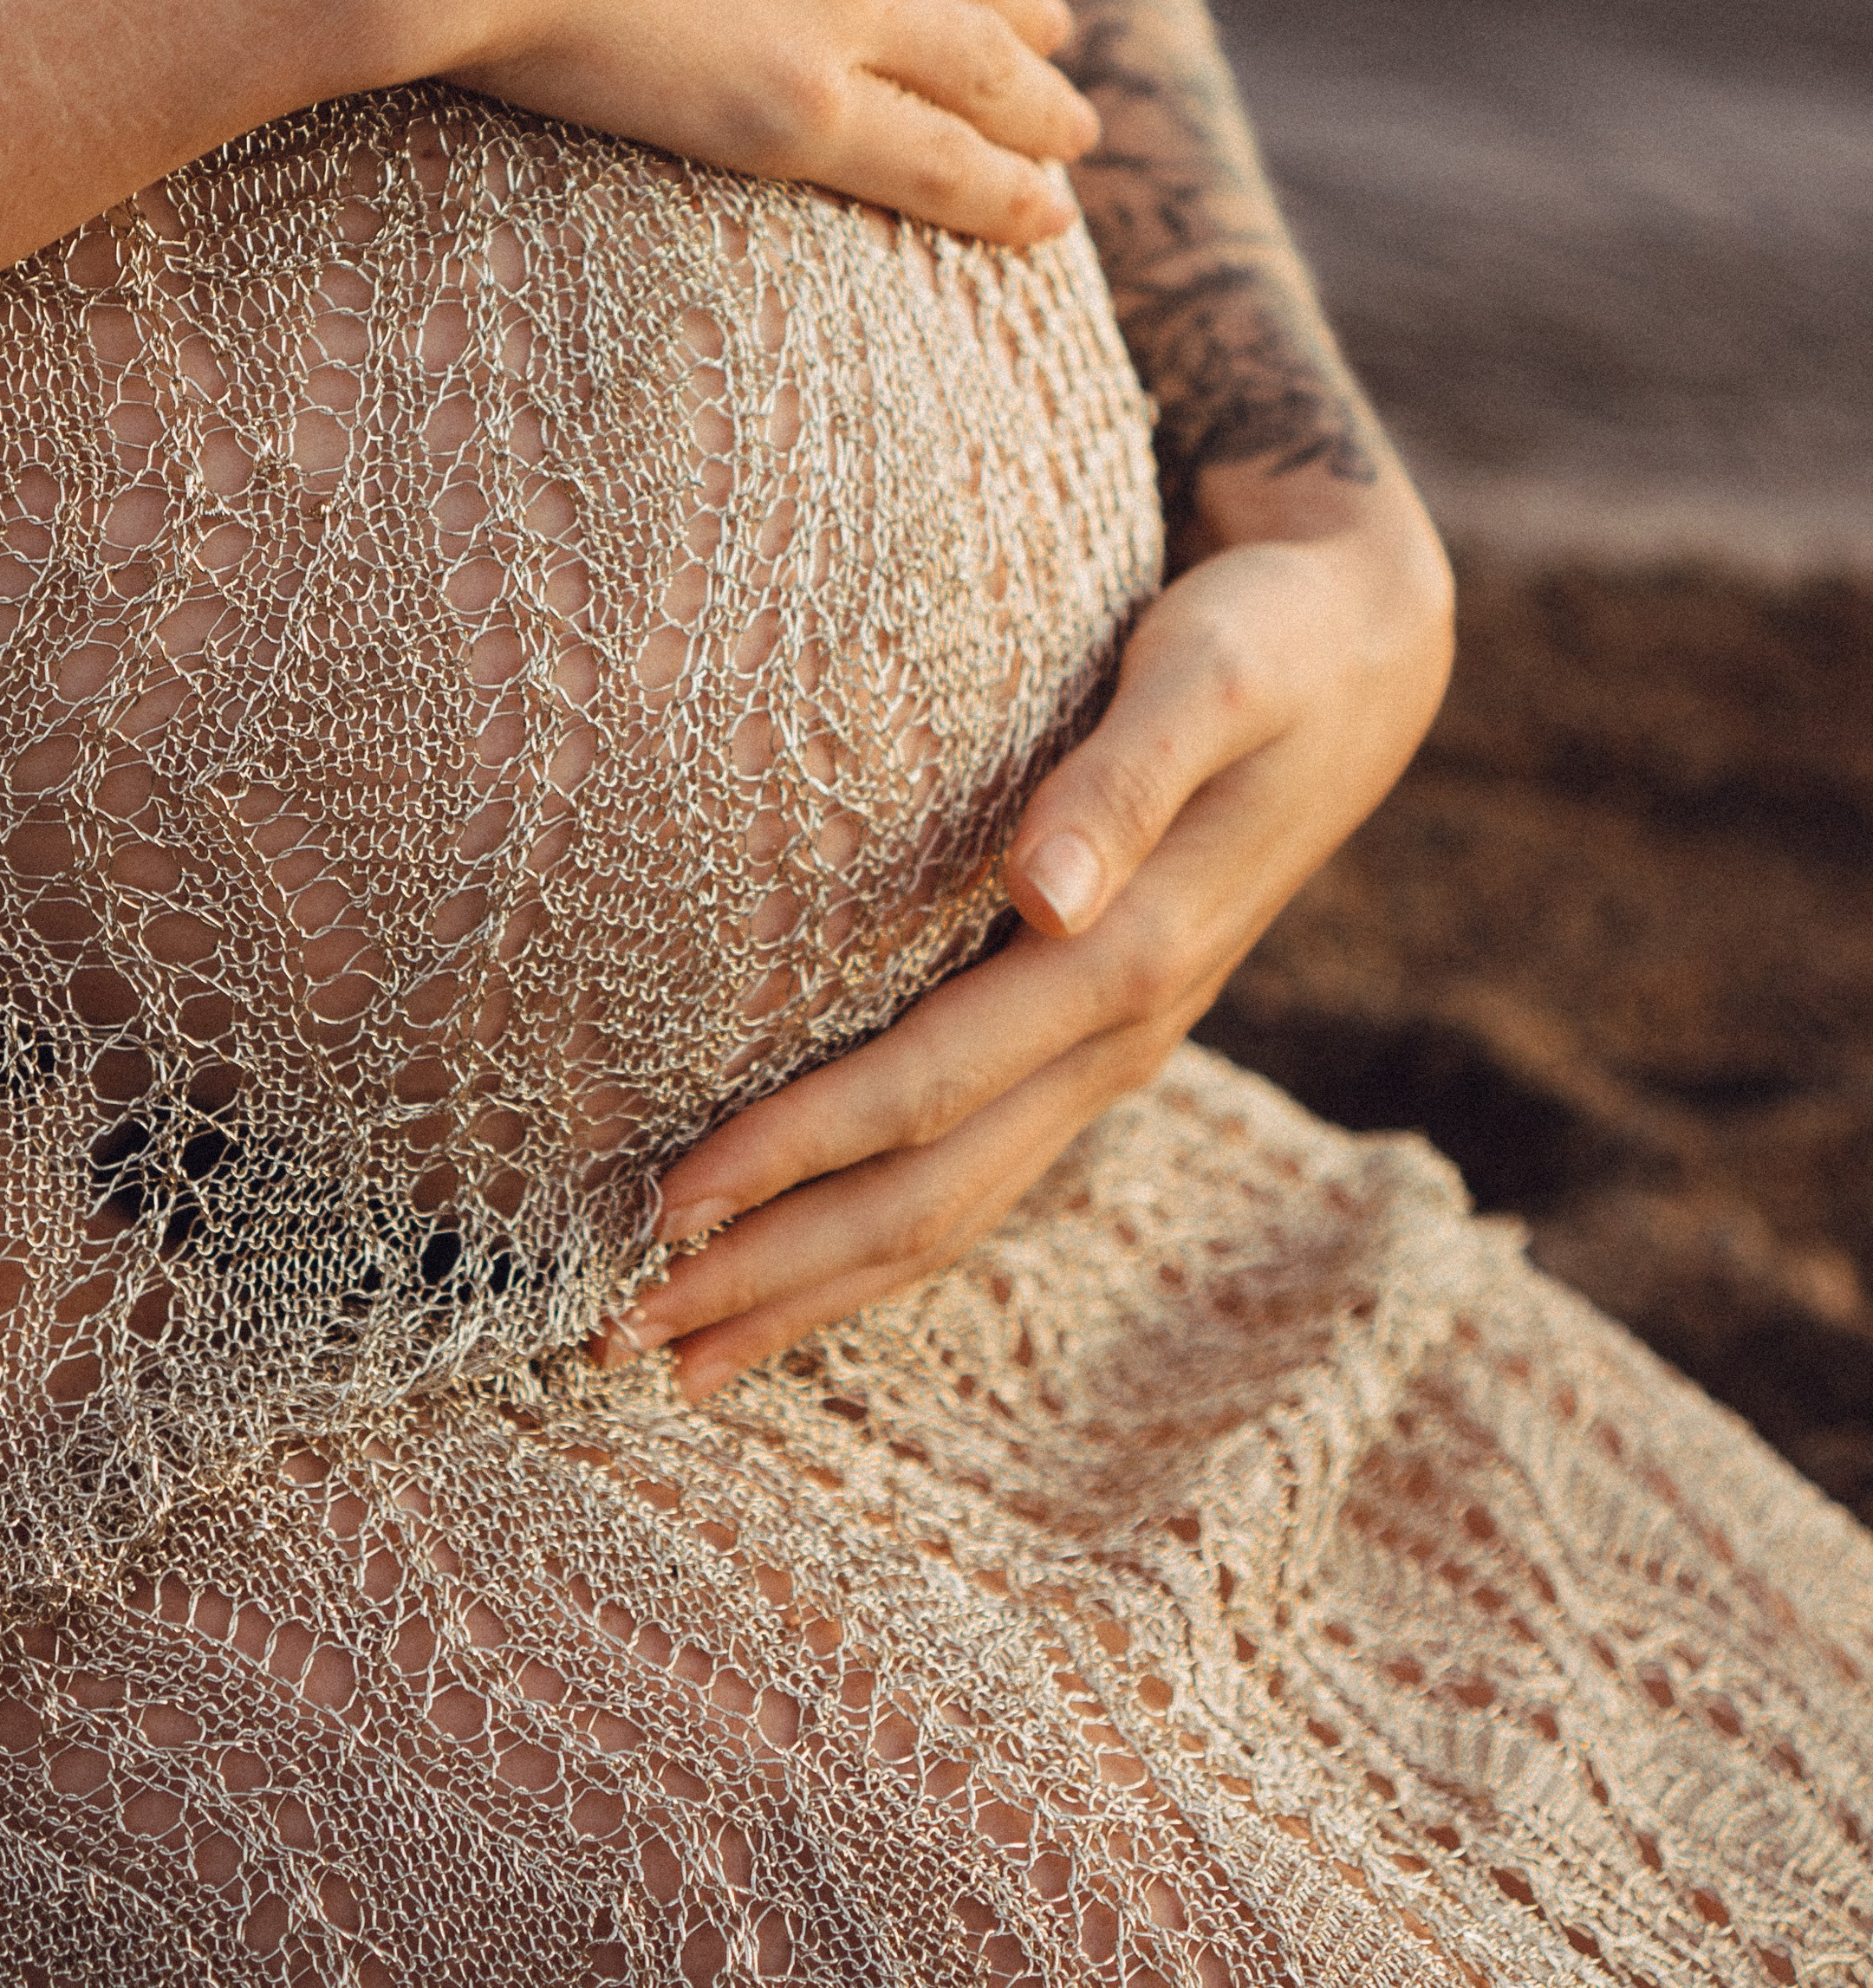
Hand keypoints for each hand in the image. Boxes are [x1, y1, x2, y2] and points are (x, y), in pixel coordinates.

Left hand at [594, 464, 1452, 1401]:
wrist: (1367, 653)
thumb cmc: (1266, 639)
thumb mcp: (1210, 675)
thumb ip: (1128, 775)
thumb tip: (1049, 890)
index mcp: (1132, 960)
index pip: (928, 1089)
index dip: (798, 1152)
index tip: (669, 1205)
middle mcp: (1119, 1032)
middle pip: (929, 1195)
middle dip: (778, 1272)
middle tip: (620, 1337)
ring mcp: (1111, 1048)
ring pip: (952, 1206)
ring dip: (817, 1284)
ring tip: (680, 1349)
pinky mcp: (1097, 1031)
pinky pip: (977, 1165)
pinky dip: (877, 1233)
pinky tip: (797, 1262)